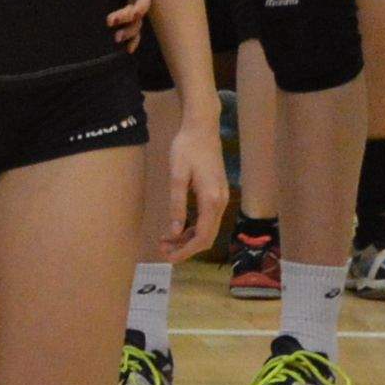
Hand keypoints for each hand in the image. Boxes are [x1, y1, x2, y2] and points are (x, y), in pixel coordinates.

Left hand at [104, 0, 152, 51]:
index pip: (143, 2)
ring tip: (115, 39)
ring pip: (136, 26)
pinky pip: (131, 30)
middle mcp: (136, 0)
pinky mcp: (121, 17)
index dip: (133, 12)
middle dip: (127, 24)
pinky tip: (128, 50)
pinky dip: (131, 41)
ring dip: (129, 34)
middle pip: (138, 17)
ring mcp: (129, 9)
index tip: (113, 19)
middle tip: (109, 25)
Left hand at [153, 107, 227, 264]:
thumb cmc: (187, 148)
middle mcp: (221, 202)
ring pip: (208, 229)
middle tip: (163, 251)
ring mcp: (222, 198)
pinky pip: (208, 219)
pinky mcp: (218, 194)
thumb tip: (174, 232)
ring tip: (166, 242)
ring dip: (188, 239)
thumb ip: (177, 205)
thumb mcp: (177, 176)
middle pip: (207, 237)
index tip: (168, 257)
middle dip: (186, 248)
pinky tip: (177, 229)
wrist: (202, 127)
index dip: (185, 251)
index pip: (201, 236)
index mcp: (212, 200)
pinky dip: (193, 228)